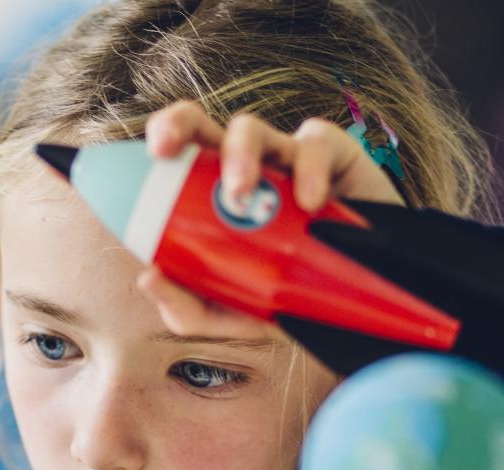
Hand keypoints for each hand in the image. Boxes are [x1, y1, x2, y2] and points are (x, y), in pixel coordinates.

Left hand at [135, 101, 405, 335]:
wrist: (364, 305)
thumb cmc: (289, 295)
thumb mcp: (232, 314)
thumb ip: (187, 306)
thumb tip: (149, 277)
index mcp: (207, 192)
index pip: (170, 156)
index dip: (149, 144)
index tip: (139, 159)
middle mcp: (239, 166)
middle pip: (197, 122)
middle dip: (175, 123)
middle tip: (166, 150)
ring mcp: (285, 156)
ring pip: (251, 128)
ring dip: (238, 156)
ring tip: (241, 196)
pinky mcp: (334, 154)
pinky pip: (315, 144)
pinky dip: (308, 168)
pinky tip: (309, 203)